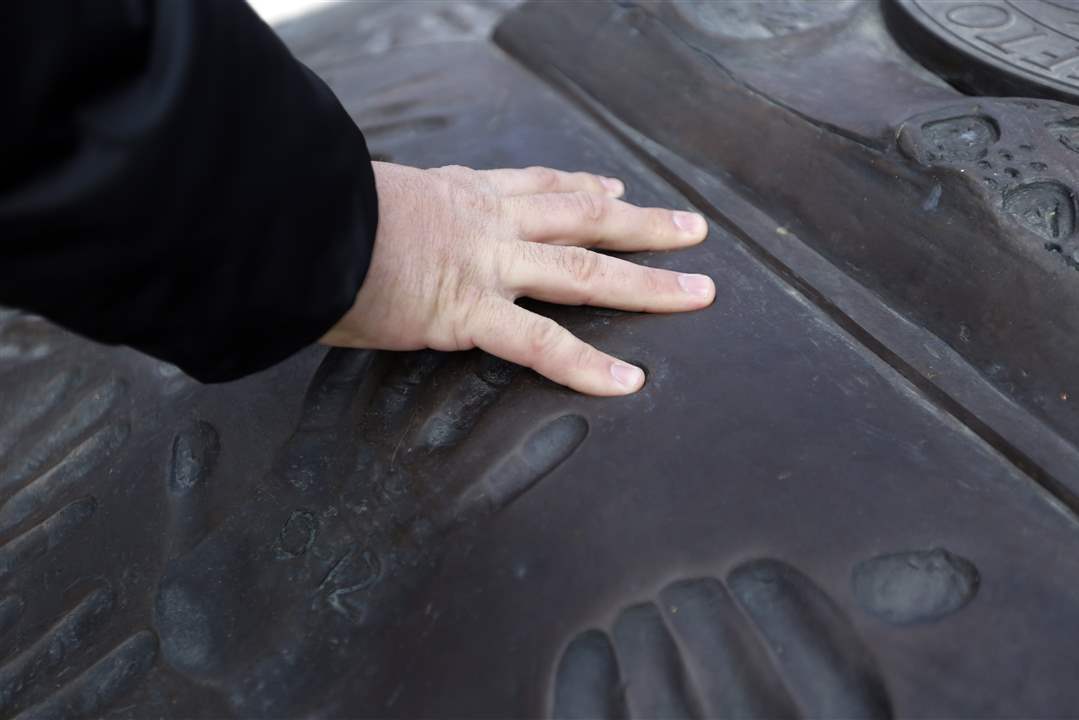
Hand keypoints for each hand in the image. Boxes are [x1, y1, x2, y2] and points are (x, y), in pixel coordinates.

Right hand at [320, 162, 713, 395]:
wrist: (290, 222)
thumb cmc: (312, 212)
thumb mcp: (363, 200)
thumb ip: (387, 217)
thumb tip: (371, 232)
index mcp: (458, 190)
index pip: (537, 185)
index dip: (582, 187)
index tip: (614, 189)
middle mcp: (485, 219)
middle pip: (582, 216)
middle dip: (642, 224)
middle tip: (691, 229)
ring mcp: (484, 262)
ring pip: (584, 270)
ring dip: (648, 282)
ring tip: (699, 293)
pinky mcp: (468, 310)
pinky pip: (540, 342)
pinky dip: (586, 365)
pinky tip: (628, 381)